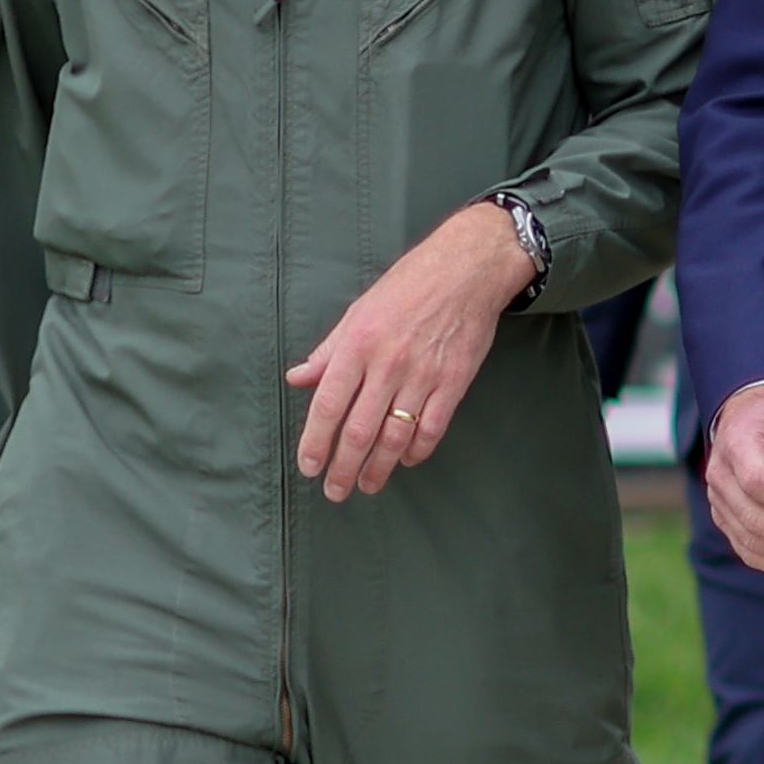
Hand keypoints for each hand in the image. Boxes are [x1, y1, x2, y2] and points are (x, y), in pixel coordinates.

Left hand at [285, 203, 538, 501]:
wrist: (466, 271)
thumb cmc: (407, 286)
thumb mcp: (358, 311)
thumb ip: (328, 351)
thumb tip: (298, 378)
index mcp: (358, 345)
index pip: (328, 405)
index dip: (315, 442)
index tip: (309, 467)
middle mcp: (387, 364)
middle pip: (359, 430)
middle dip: (343, 467)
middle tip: (335, 492)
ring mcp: (423, 376)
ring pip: (395, 436)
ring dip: (379, 467)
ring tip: (367, 485)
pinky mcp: (454, 383)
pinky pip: (432, 428)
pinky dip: (417, 450)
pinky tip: (406, 460)